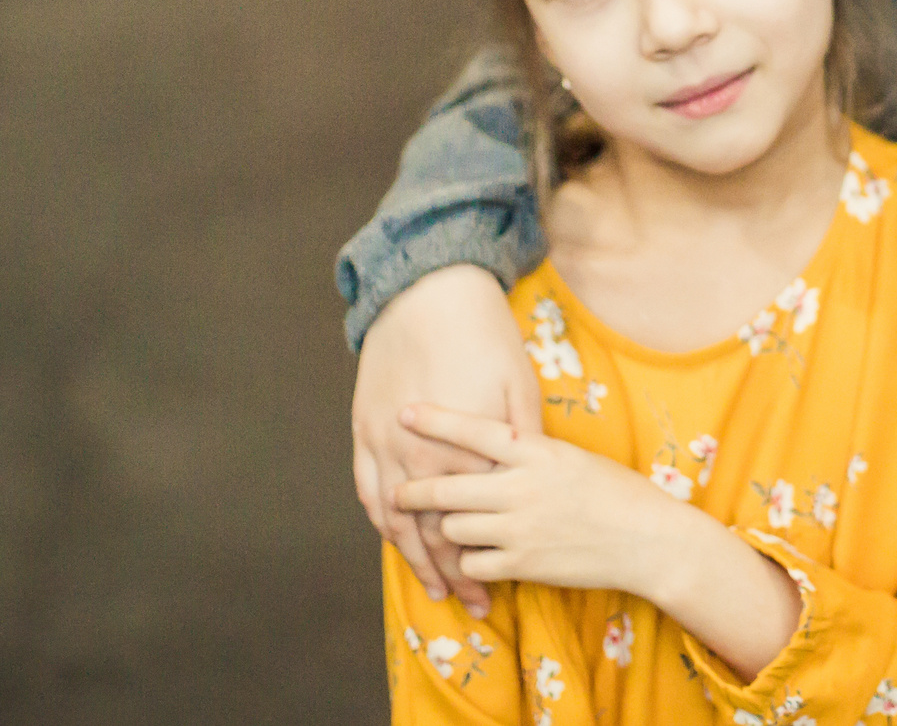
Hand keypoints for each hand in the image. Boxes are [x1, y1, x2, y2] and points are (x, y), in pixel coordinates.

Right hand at [352, 265, 540, 613]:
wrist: (425, 293)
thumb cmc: (483, 334)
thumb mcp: (518, 384)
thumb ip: (523, 437)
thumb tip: (532, 477)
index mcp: (459, 447)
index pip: (470, 522)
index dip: (483, 560)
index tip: (499, 587)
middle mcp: (415, 454)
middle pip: (432, 531)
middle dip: (451, 572)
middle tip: (470, 603)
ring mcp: (383, 444)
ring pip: (394, 519)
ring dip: (413, 557)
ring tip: (433, 587)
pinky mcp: (363, 429)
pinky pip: (367, 489)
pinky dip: (381, 520)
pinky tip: (394, 539)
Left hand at [394, 406, 675, 594]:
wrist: (646, 539)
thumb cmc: (615, 491)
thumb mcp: (572, 457)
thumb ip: (530, 454)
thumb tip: (492, 447)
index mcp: (537, 452)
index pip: (475, 430)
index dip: (435, 421)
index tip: (405, 412)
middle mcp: (522, 487)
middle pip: (446, 488)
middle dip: (413, 490)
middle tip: (399, 491)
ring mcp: (519, 528)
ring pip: (452, 528)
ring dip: (448, 528)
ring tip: (453, 527)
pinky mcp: (522, 565)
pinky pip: (471, 563)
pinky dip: (469, 561)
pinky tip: (478, 556)